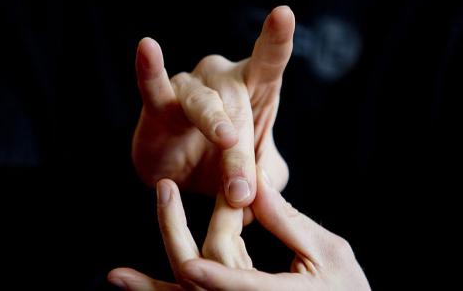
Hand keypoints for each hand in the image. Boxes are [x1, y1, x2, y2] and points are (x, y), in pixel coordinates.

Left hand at [108, 169, 370, 290]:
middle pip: (200, 282)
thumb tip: (253, 183)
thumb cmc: (347, 290)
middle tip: (165, 191)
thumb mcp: (328, 253)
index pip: (238, 286)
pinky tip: (138, 285)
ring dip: (151, 289)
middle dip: (177, 235)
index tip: (192, 266)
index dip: (216, 278)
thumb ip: (288, 222)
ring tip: (116, 276)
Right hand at [131, 6, 293, 207]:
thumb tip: (258, 197)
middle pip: (238, 105)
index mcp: (256, 89)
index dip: (276, 38)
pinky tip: (148, 48)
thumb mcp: (259, 177)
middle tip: (241, 192)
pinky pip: (154, 87)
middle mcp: (224, 81)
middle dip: (241, 150)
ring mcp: (191, 88)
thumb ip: (267, 183)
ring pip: (205, 105)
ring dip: (215, 126)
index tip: (284, 14)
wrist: (185, 181)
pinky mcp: (159, 106)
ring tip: (225, 139)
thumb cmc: (229, 165)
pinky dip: (150, 71)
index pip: (270, 59)